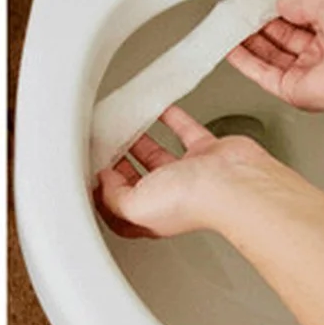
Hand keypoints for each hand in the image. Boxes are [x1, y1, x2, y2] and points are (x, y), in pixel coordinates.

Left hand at [94, 106, 322, 237]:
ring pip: (156, 156)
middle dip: (116, 164)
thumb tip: (104, 180)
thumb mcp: (133, 206)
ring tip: (122, 126)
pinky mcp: (205, 153)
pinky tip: (158, 109)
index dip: (101, 191)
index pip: (116, 206)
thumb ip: (112, 196)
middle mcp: (167, 197)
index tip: (88, 172)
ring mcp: (187, 174)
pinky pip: (183, 131)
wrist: (235, 183)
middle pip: (134, 180)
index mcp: (148, 216)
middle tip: (101, 144)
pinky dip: (170, 119)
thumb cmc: (193, 201)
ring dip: (138, 141)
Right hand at [227, 0, 323, 112]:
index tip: (259, 5)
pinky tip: (232, 50)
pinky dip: (245, 63)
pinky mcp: (291, 89)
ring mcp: (305, 72)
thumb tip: (283, 5)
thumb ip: (301, 2)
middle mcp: (319, 52)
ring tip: (230, 30)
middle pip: (281, 39)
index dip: (278, 12)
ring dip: (248, 44)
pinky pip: (262, 74)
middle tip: (240, 17)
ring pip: (269, 57)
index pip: (298, 19)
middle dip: (259, 28)